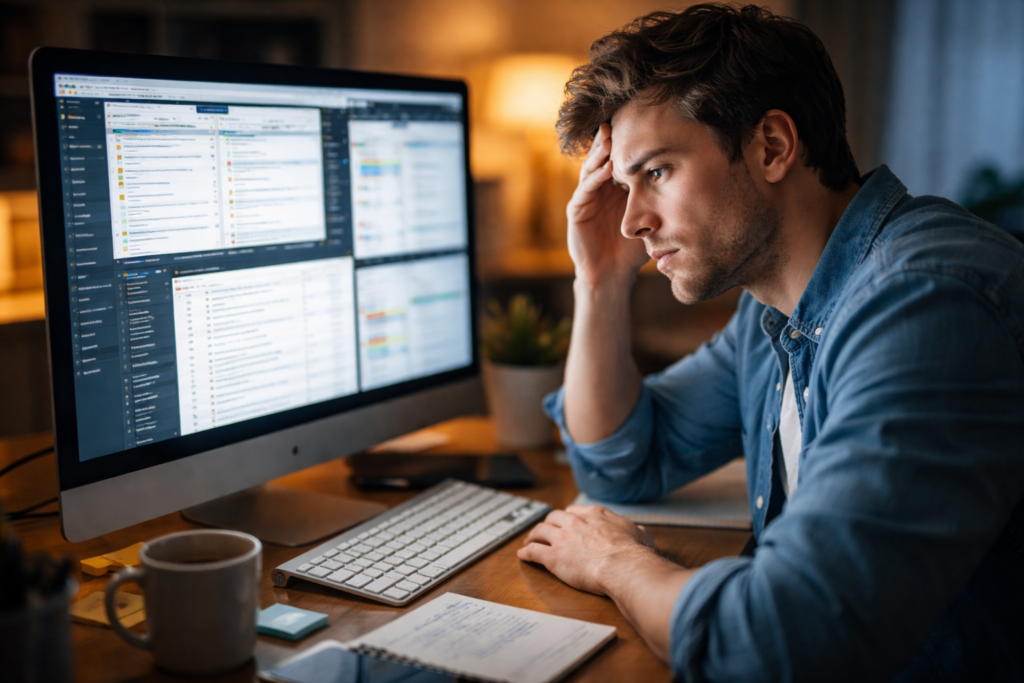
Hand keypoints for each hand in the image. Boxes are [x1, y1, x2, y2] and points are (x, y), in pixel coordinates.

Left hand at [517, 504, 657, 594]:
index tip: (564, 522)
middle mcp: (575, 522)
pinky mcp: (553, 556)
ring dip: (533, 535)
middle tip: (544, 531)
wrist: (623, 565)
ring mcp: (562, 538)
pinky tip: (522, 555)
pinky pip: (533, 551)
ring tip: (529, 540)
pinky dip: (526, 552)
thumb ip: (637, 531)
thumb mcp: (641, 535)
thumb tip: (642, 533)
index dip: (567, 517)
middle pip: (554, 517)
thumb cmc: (634, 553)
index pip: (574, 511)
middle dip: (548, 524)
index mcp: (595, 515)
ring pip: (540, 530)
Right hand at [566, 124, 648, 287]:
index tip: (641, 123)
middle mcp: (599, 188)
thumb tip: (690, 181)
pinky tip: (607, 167)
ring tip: (611, 136)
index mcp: (615, 188)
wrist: (612, 275)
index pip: (620, 158)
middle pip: (603, 157)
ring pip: (592, 169)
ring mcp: (586, 198)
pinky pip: (585, 190)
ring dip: (600, 152)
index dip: (627, 142)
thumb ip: (660, 202)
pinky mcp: (577, 211)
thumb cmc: (632, 249)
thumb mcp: (651, 220)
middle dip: (611, 139)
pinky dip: (596, 177)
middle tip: (621, 118)